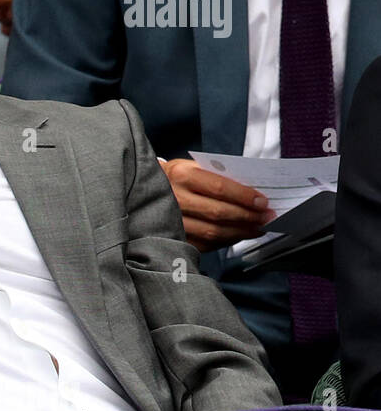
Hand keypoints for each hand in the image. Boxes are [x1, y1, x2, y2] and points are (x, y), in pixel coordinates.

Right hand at [160, 158, 274, 250]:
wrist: (144, 189)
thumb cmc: (177, 178)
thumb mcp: (193, 167)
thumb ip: (219, 177)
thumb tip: (254, 193)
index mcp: (181, 174)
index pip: (219, 187)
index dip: (244, 197)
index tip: (263, 202)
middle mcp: (174, 197)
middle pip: (218, 212)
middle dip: (248, 217)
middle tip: (267, 218)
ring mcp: (171, 220)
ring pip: (212, 232)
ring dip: (240, 232)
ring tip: (257, 228)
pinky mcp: (172, 236)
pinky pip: (204, 243)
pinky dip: (225, 241)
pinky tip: (237, 235)